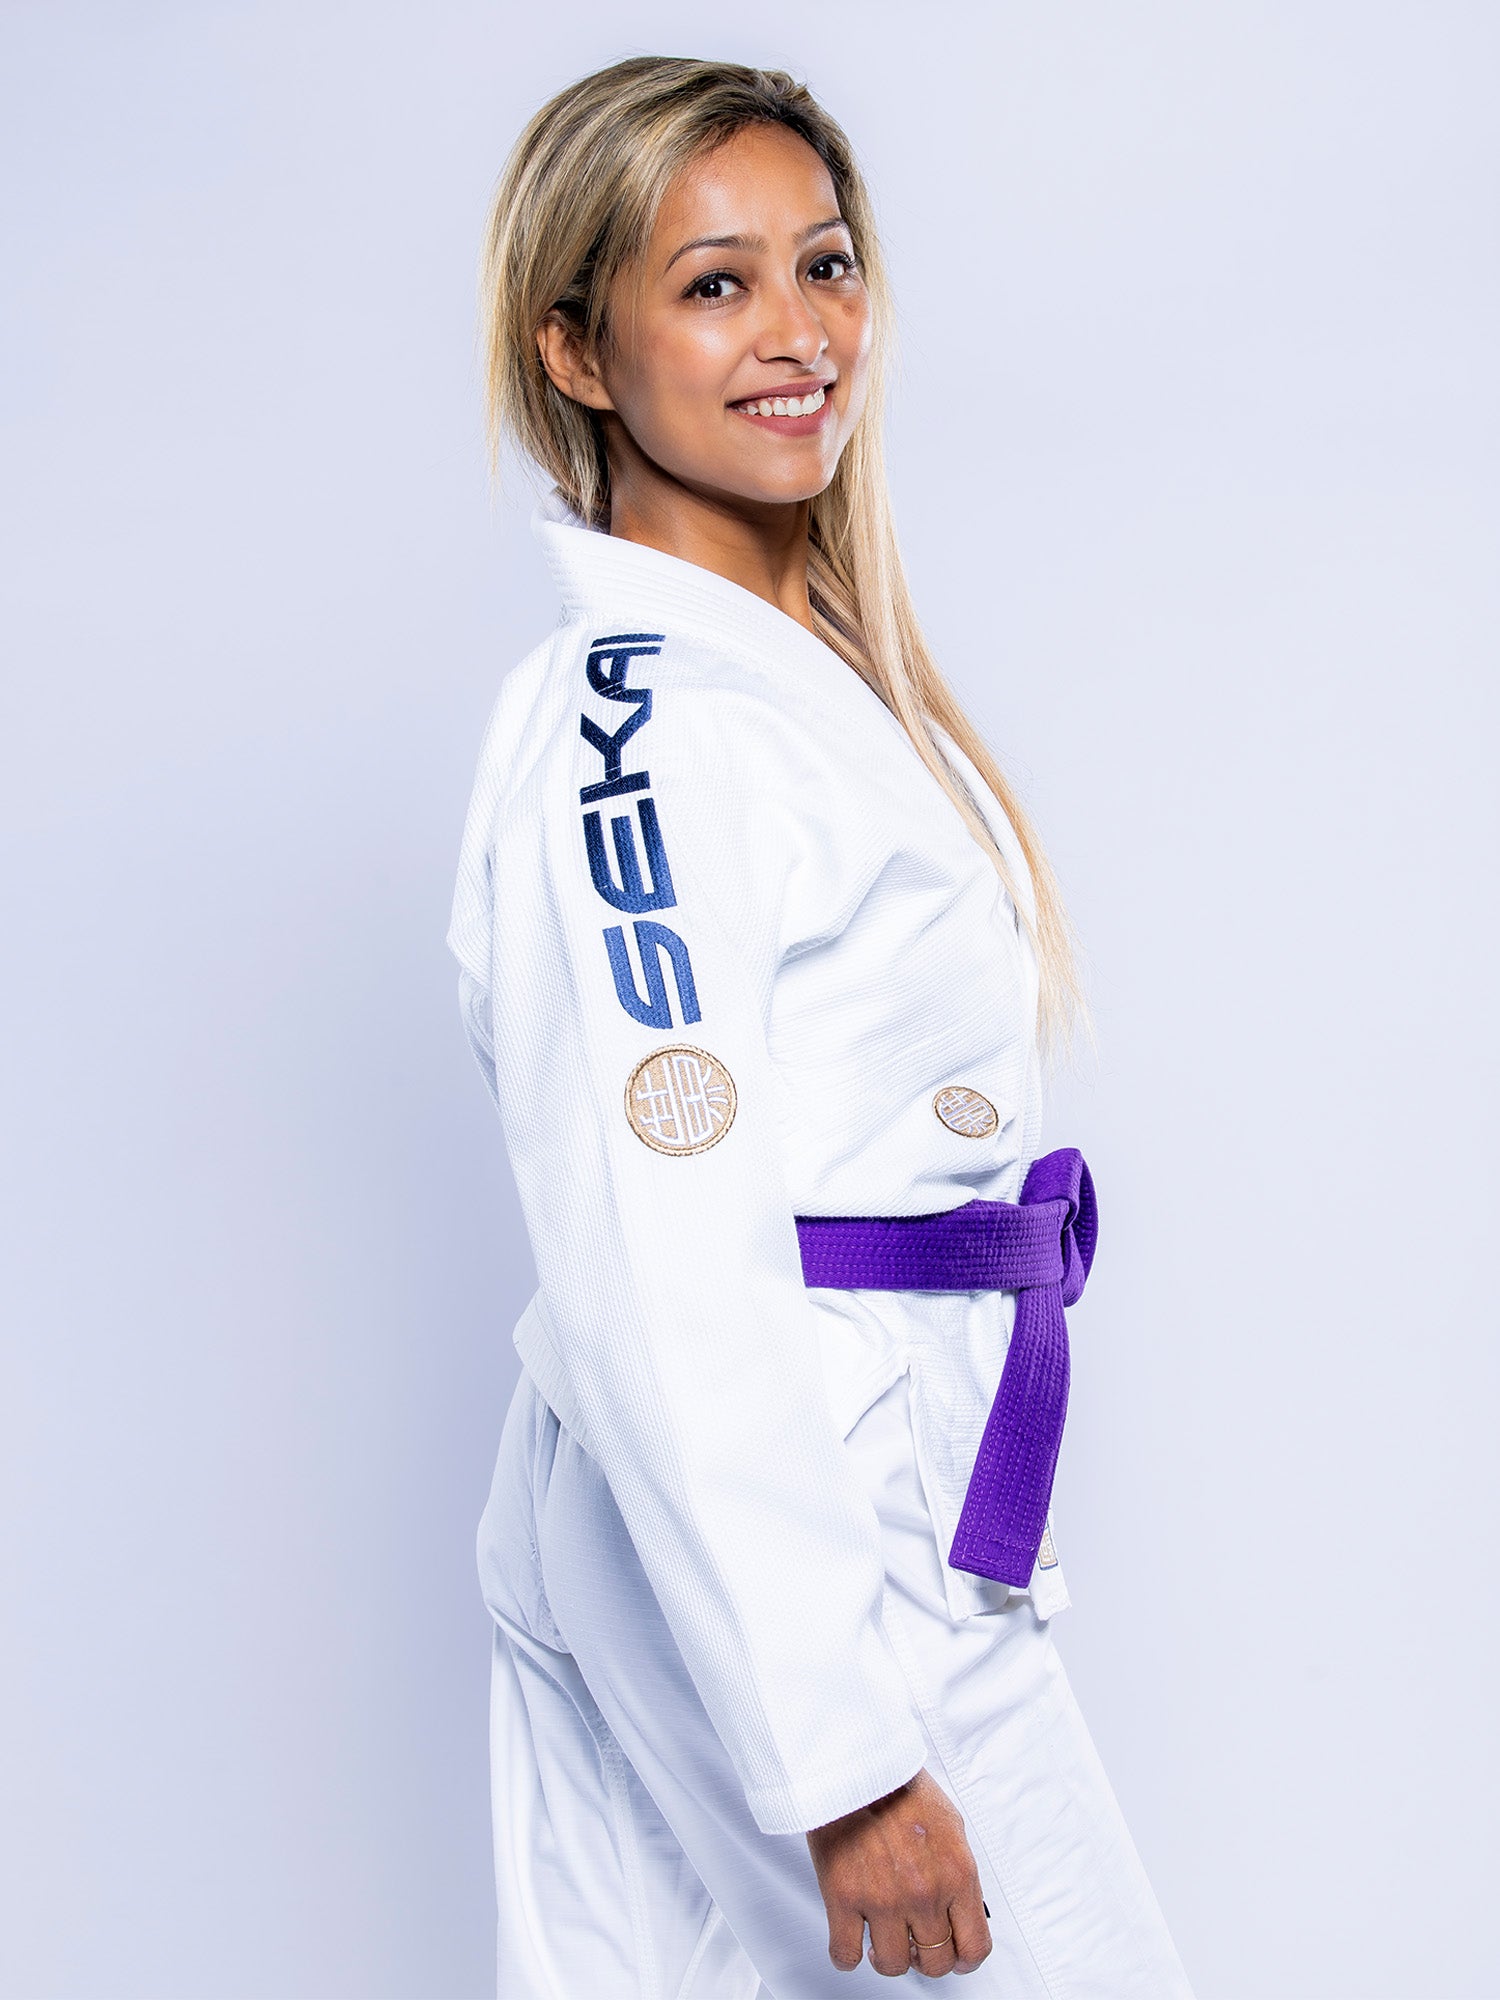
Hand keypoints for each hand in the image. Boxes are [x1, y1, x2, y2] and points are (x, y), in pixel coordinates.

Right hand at [804, 1766, 992, 1977]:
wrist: (857, 1764)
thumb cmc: (901, 1786)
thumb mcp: (951, 1825)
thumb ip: (958, 1872)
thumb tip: (962, 1907)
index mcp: (956, 1875)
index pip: (974, 1947)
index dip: (964, 1959)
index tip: (954, 1956)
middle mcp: (924, 1894)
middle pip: (936, 1963)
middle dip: (926, 1958)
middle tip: (914, 1944)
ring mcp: (884, 1900)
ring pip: (893, 1965)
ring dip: (888, 1958)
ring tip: (881, 1941)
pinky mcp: (843, 1898)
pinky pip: (845, 1954)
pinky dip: (846, 1956)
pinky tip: (850, 1941)